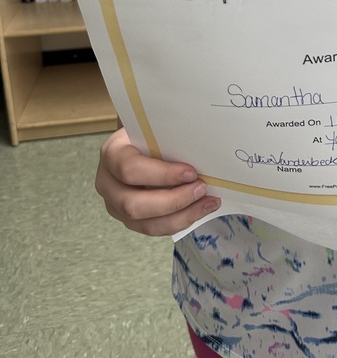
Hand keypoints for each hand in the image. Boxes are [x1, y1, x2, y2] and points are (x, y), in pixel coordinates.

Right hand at [95, 128, 221, 236]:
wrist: (142, 143)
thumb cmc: (153, 134)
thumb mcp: (157, 129)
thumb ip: (171, 139)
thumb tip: (202, 155)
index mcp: (112, 153)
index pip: (130, 168)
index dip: (162, 174)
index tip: (191, 172)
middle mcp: (107, 182)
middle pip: (133, 204)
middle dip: (173, 200)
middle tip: (202, 189)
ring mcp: (115, 205)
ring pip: (145, 223)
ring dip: (181, 216)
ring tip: (207, 203)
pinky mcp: (129, 220)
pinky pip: (154, 228)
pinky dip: (180, 221)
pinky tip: (199, 210)